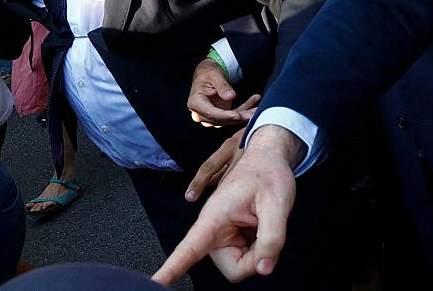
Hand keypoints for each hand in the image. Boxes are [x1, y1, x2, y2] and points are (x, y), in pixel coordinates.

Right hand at [154, 126, 302, 283]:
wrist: (268, 155)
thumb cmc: (270, 174)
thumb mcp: (277, 204)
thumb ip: (272, 237)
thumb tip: (263, 270)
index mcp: (215, 218)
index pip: (188, 250)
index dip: (170, 270)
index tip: (154, 284)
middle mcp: (213, 228)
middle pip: (232, 267)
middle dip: (254, 259)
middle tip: (268, 230)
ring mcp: (221, 233)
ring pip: (241, 262)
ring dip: (258, 250)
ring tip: (265, 222)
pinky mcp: (229, 234)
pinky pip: (244, 255)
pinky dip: (258, 246)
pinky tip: (261, 224)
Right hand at [189, 57, 260, 127]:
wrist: (209, 74)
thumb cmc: (208, 73)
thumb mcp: (214, 75)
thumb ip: (222, 86)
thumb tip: (230, 97)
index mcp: (195, 103)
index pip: (210, 113)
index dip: (225, 116)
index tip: (237, 115)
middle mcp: (201, 113)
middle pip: (221, 120)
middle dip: (238, 117)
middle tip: (253, 113)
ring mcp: (211, 116)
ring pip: (229, 120)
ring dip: (244, 115)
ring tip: (257, 108)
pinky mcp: (221, 115)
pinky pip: (234, 115)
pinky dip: (245, 109)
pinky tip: (255, 100)